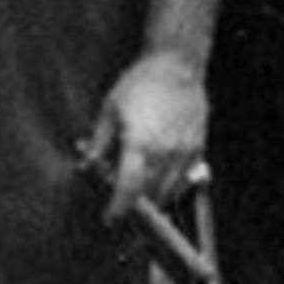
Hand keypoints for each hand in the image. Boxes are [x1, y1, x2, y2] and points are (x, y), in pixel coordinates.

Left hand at [82, 52, 207, 220]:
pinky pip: (186, 180)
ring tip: (141, 201)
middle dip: (134, 208)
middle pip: (149, 196)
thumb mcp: (110, 109)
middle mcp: (164, 152)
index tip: (109, 218)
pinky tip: (161, 185)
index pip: (128, 189)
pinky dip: (173, 189)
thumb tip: (86, 165)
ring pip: (169, 192)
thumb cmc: (140, 83)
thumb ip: (99, 142)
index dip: (117, 209)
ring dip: (153, 200)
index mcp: (140, 144)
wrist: (177, 65)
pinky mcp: (198, 148)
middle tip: (122, 209)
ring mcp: (184, 152)